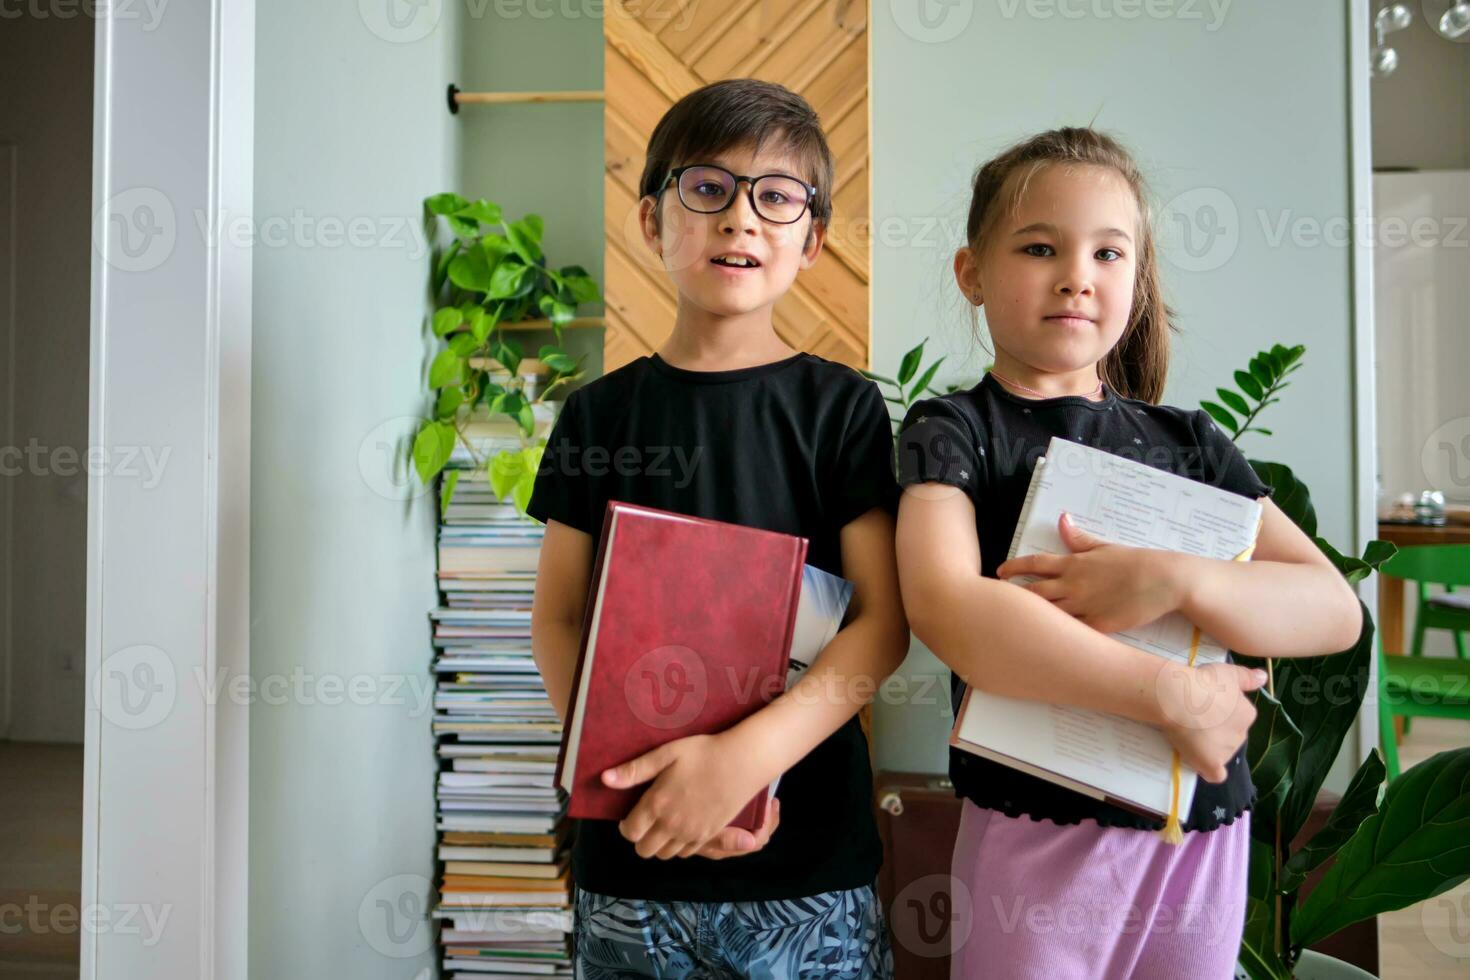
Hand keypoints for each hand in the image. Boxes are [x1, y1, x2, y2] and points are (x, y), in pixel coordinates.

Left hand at [602, 732, 775, 859]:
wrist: (742, 761)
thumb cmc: (703, 752)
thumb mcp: (666, 754)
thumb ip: (634, 770)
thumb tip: (605, 780)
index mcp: (657, 804)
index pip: (629, 832)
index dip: (625, 826)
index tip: (630, 815)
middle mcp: (671, 824)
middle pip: (644, 849)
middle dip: (641, 838)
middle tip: (646, 820)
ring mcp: (691, 833)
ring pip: (665, 854)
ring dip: (660, 843)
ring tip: (664, 823)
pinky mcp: (709, 836)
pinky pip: (686, 853)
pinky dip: (679, 845)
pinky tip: (682, 827)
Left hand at [996, 512, 1184, 634]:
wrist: (1163, 580)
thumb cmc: (1135, 562)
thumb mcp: (1104, 547)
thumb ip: (1079, 538)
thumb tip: (1062, 519)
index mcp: (1073, 564)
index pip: (1035, 563)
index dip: (1014, 567)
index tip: (999, 572)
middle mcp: (1073, 585)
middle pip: (1034, 591)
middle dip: (1014, 596)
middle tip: (999, 601)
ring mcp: (1084, 606)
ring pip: (1047, 613)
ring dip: (1031, 616)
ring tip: (1015, 620)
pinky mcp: (1097, 626)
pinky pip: (1070, 633)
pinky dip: (1057, 635)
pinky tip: (1044, 640)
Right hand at [1157, 662, 1267, 781]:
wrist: (1177, 698)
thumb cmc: (1202, 682)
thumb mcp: (1227, 672)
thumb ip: (1247, 677)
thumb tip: (1264, 677)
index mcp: (1247, 714)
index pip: (1239, 718)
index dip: (1221, 712)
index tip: (1206, 706)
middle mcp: (1241, 735)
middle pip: (1231, 735)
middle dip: (1217, 730)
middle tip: (1195, 719)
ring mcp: (1226, 751)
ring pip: (1222, 752)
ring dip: (1210, 747)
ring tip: (1188, 734)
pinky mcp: (1211, 764)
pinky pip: (1215, 774)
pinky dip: (1209, 770)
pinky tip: (1199, 762)